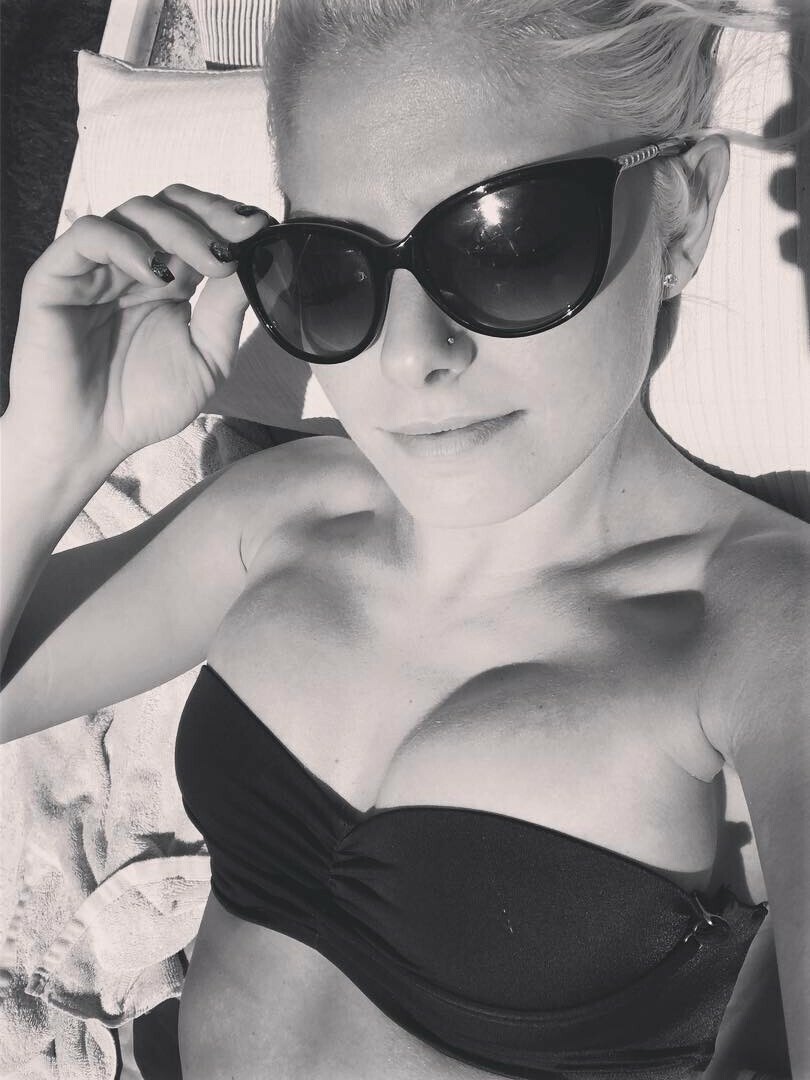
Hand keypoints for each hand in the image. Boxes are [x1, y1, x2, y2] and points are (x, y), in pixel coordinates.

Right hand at [7, 186, 268, 464]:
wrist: (89, 442)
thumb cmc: (143, 406)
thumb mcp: (206, 358)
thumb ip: (227, 309)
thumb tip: (256, 260)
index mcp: (166, 280)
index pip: (196, 224)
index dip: (227, 219)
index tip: (260, 228)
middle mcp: (130, 265)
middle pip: (168, 205)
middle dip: (209, 213)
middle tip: (239, 234)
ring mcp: (93, 267)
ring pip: (134, 212)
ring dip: (179, 229)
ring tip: (208, 262)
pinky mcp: (56, 275)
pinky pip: (89, 235)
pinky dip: (127, 244)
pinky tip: (155, 274)